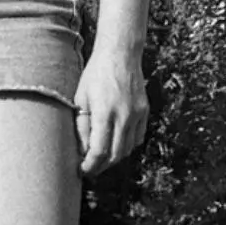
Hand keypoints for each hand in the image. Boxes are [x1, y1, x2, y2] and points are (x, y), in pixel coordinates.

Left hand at [75, 49, 149, 174]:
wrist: (120, 54)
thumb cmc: (95, 74)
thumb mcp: (80, 98)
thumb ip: (81, 126)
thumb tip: (81, 150)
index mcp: (105, 113)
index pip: (99, 151)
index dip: (90, 165)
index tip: (82, 170)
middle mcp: (124, 117)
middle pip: (115, 155)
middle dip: (101, 166)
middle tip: (89, 168)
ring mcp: (137, 115)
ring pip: (128, 149)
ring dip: (114, 157)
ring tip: (100, 158)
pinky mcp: (144, 112)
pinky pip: (137, 138)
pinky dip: (127, 146)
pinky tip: (115, 143)